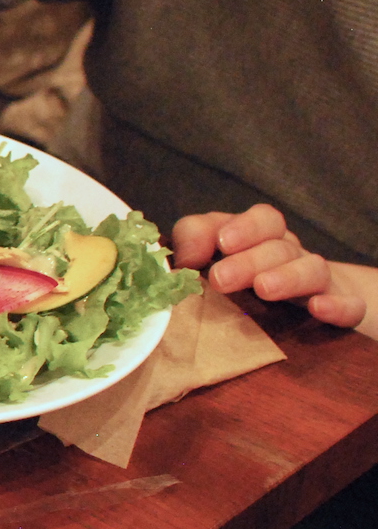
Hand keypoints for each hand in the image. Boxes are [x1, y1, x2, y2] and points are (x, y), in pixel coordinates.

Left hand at [174, 204, 372, 331]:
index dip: (243, 227)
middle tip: (221, 279)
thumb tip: (180, 261)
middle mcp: (293, 254)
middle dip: (250, 260)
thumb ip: (196, 245)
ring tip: (264, 289)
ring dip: (288, 276)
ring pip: (312, 269)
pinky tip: (319, 308)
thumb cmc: (252, 277)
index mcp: (266, 239)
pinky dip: (338, 304)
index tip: (220, 243)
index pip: (263, 219)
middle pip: (279, 247)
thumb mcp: (220, 258)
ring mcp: (320, 281)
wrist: (318, 302)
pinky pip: (349, 304)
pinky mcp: (342, 306)